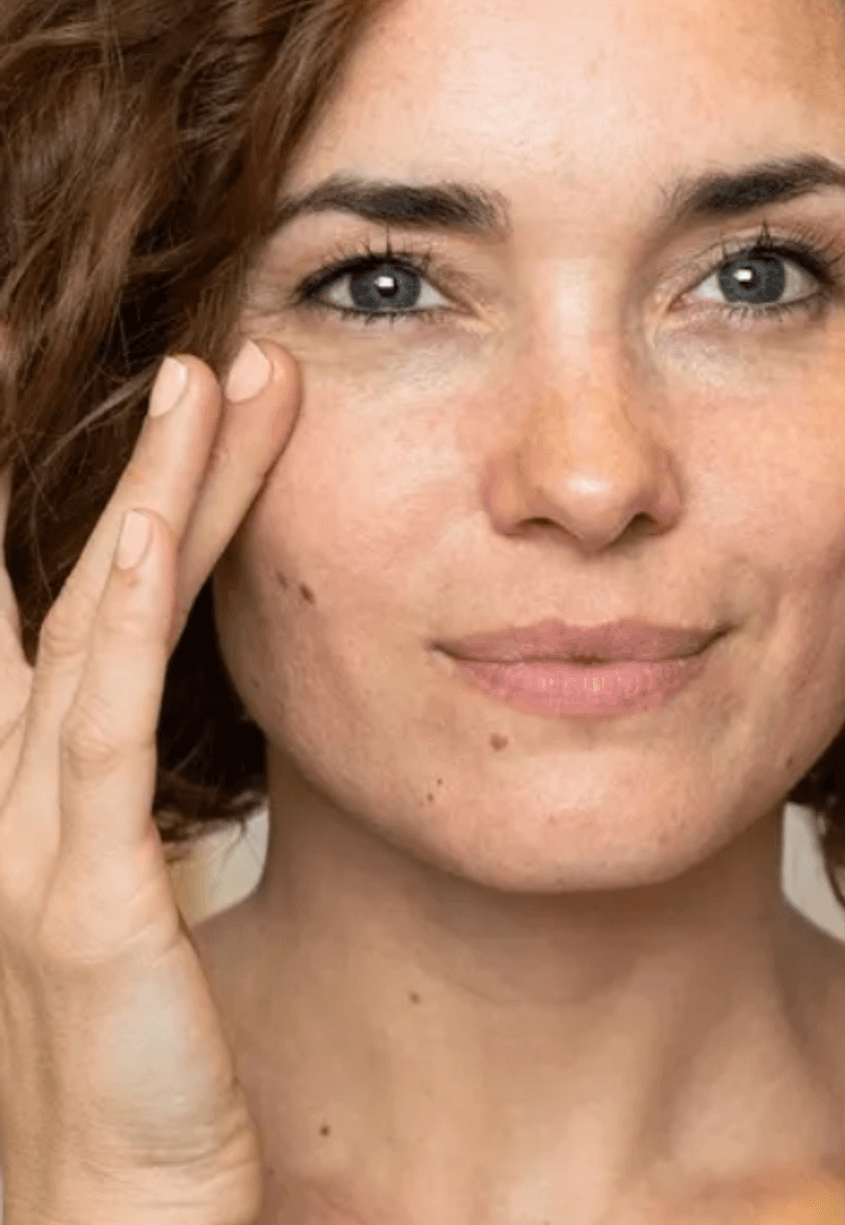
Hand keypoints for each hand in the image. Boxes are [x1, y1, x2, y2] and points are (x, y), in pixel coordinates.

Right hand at [0, 344, 299, 1224]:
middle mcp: (13, 804)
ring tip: (214, 382)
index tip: (181, 423)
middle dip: (143, 467)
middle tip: (204, 358)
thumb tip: (176, 756)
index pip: (75, 622)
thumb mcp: (136, 932)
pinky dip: (128, 611)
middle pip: (79, 590)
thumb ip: (145, 827)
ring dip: (158, 494)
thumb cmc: (144, 1097)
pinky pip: (106, 728)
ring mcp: (27, 847)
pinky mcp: (78, 906)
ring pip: (96, 624)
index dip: (120, 515)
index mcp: (39, 807)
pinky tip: (165, 523)